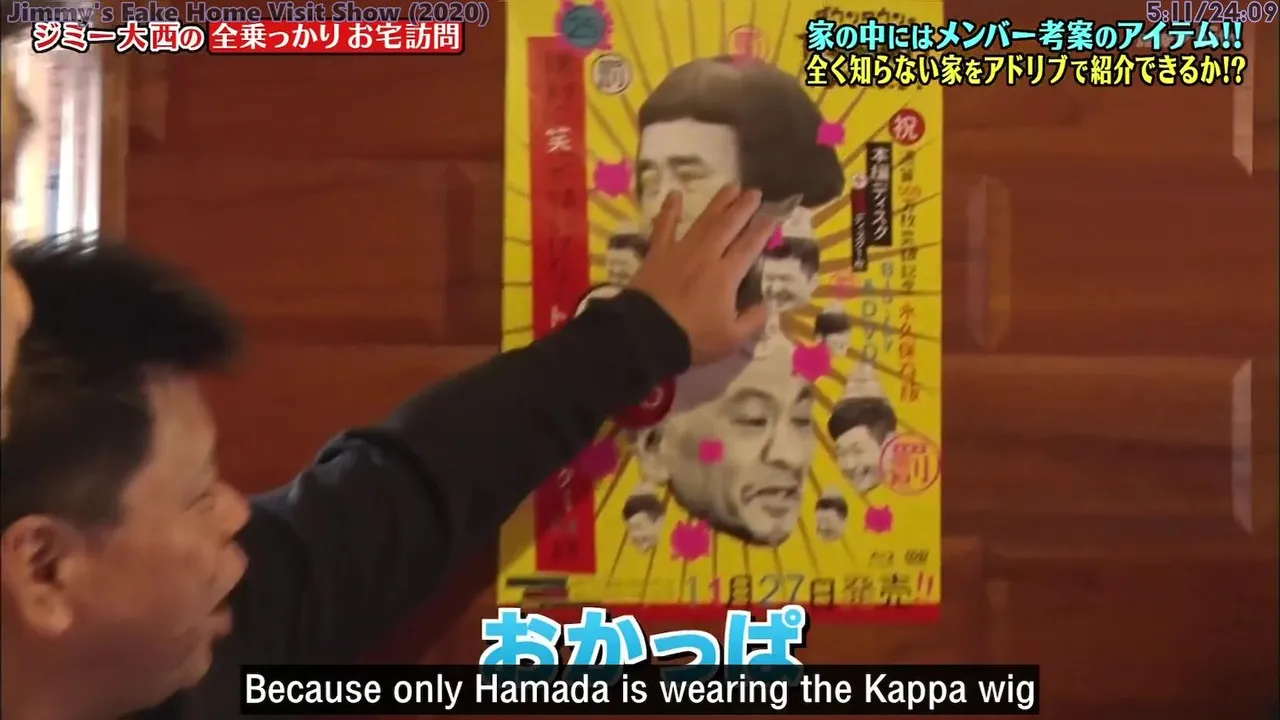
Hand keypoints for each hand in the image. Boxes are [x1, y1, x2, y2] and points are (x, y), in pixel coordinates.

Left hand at [629, 185, 778, 365]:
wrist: (647, 334)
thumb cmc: (692, 338)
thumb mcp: (731, 338)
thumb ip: (752, 320)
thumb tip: (766, 305)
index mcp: (727, 275)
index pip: (750, 245)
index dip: (764, 228)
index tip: (774, 214)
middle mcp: (707, 255)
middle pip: (729, 225)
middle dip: (744, 207)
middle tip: (755, 192)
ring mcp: (681, 251)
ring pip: (703, 220)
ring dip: (718, 203)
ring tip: (731, 187)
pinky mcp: (658, 253)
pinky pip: (664, 227)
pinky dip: (669, 210)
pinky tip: (674, 194)